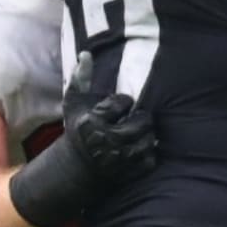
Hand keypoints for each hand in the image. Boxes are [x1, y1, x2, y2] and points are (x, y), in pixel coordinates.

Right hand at [62, 51, 155, 181]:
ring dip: (146, 134)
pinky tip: (137, 149)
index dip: (124, 102)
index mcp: (93, 121)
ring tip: (135, 134)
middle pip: (143, 121)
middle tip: (131, 121)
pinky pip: (151, 159)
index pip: (124, 102)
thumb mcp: (74, 103)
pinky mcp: (128, 173)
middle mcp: (107, 141)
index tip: (117, 108)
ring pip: (150, 139)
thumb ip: (80, 78)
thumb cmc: (78, 130)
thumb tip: (86, 53)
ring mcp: (119, 160)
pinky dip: (148, 153)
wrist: (76, 169)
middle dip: (140, 118)